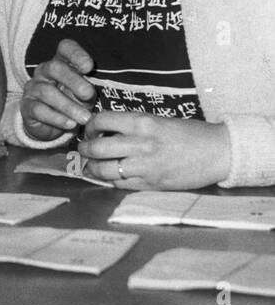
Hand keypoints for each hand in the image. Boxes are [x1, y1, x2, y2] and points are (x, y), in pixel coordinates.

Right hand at [21, 38, 95, 140]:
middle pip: (55, 68)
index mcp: (62, 62)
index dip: (76, 54)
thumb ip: (87, 90)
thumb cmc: (72, 102)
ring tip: (84, 118)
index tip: (89, 67)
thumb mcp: (84, 94)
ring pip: (47, 92)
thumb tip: (90, 94)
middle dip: (73, 81)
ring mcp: (33, 88)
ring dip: (68, 106)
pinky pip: (39, 110)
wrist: (50, 125)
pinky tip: (70, 124)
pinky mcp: (27, 106)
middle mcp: (44, 71)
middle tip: (89, 94)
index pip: (65, 48)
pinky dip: (57, 118)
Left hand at [78, 112, 231, 189]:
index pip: (101, 120)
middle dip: (84, 149)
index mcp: (143, 123)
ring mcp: (145, 166)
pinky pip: (119, 184)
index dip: (90, 126)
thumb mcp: (159, 121)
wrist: (219, 152)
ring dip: (92, 168)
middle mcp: (141, 144)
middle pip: (96, 148)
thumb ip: (132, 126)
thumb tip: (105, 130)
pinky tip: (111, 176)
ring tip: (93, 165)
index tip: (90, 130)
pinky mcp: (151, 184)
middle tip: (84, 149)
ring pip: (103, 170)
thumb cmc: (190, 134)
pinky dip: (110, 180)